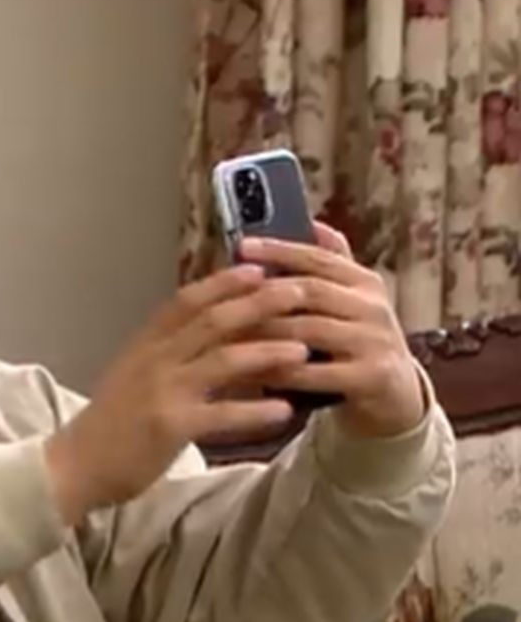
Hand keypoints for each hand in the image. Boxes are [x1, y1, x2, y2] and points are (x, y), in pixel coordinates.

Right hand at [45, 264, 309, 523]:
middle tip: (298, 292)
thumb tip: (210, 339)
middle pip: (213, 321)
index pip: (186, 301)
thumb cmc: (108, 423)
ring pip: (222, 360)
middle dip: (258, 303)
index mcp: (145, 345)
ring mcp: (162, 391)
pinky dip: (255, 411)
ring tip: (304, 349)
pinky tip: (286, 411)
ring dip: (267, 352)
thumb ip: (166, 355)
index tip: (258, 269)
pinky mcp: (170, 426)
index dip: (224, 283)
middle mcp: (154, 360)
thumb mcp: (133, 376)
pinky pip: (221, 415)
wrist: (75, 464)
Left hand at [239, 222, 424, 438]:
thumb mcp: (350, 302)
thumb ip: (331, 267)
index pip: (318, 257)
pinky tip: (251, 372)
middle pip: (311, 290)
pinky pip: (316, 372)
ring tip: (228, 335)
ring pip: (309, 329)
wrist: (396, 397)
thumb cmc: (358, 344)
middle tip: (225, 297)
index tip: (241, 246)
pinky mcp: (372, 377)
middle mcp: (373, 306)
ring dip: (265, 332)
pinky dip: (281, 371)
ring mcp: (375, 341)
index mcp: (364, 281)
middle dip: (265, 292)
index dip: (279, 250)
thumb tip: (309, 224)